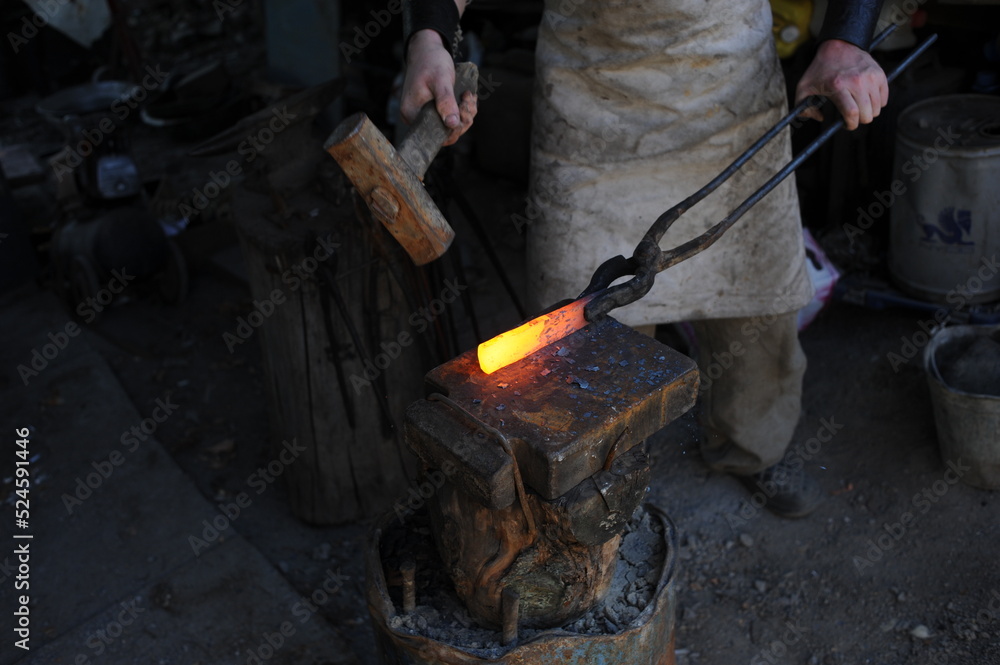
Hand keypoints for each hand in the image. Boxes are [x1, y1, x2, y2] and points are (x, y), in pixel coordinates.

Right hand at [400, 29, 476, 145]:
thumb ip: (445, 102)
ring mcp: (425, 115)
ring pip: (451, 126)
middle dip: (463, 119)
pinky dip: (463, 110)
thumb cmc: (431, 61)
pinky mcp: (434, 110)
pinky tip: (466, 97)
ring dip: (465, 113)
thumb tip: (452, 124)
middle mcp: (416, 118)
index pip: (435, 135)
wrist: (428, 49)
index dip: (454, 129)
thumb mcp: (440, 79)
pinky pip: (452, 118)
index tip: (464, 109)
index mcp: (411, 114)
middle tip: (468, 99)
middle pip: (445, 133)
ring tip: (469, 96)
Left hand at [795, 39, 888, 130]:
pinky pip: (884, 98)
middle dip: (860, 120)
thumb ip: (803, 108)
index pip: (851, 113)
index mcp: (838, 86)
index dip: (851, 125)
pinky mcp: (879, 74)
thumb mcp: (804, 87)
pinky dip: (878, 103)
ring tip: (860, 108)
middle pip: (866, 113)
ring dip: (869, 113)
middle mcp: (856, 81)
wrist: (838, 46)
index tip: (847, 125)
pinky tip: (868, 100)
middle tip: (853, 117)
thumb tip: (820, 118)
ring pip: (877, 108)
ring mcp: (870, 77)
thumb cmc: (820, 69)